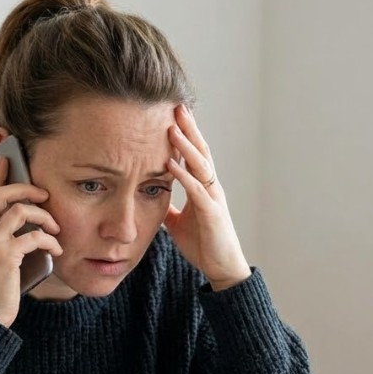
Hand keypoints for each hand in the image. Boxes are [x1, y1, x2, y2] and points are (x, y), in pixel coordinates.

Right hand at [0, 156, 62, 326]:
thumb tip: (24, 218)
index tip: (7, 158)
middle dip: (25, 189)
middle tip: (44, 194)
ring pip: (20, 211)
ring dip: (44, 216)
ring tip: (55, 229)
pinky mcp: (4, 256)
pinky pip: (34, 236)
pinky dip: (50, 241)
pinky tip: (57, 249)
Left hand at [164, 106, 249, 290]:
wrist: (222, 268)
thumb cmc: (203, 245)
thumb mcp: (178, 222)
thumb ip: (167, 206)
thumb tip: (150, 196)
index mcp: (203, 188)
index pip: (195, 154)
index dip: (186, 134)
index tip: (173, 113)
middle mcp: (211, 188)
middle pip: (201, 151)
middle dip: (189, 128)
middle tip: (176, 105)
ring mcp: (213, 199)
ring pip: (201, 165)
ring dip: (186, 146)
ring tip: (172, 126)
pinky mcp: (212, 214)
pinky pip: (196, 191)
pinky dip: (184, 176)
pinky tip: (170, 163)